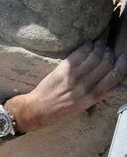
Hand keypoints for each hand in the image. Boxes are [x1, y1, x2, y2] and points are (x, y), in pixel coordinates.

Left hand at [10, 41, 126, 131]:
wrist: (37, 110)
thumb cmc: (60, 111)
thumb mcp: (84, 107)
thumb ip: (101, 94)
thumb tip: (121, 86)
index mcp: (92, 97)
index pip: (114, 76)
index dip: (121, 65)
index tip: (123, 58)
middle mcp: (85, 86)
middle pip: (106, 64)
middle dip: (110, 54)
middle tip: (108, 51)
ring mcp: (73, 78)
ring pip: (94, 57)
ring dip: (100, 47)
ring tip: (100, 44)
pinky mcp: (62, 70)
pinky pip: (79, 54)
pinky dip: (86, 47)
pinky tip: (89, 45)